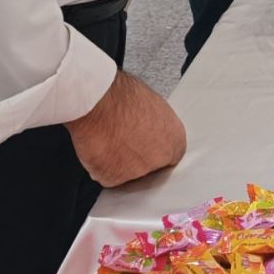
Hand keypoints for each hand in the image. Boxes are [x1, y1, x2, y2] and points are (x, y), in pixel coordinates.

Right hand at [65, 70, 187, 187]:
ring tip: (108, 138)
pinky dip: (99, 164)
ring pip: (126, 171)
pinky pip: (105, 174)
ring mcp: (137, 171)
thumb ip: (156, 123)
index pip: (170, 154)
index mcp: (175, 139)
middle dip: (137, 156)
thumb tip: (148, 125)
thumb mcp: (152, 104)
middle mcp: (159, 158)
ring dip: (118, 160)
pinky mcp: (113, 178)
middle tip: (123, 140)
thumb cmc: (123, 96)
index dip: (154, 149)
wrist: (100, 103)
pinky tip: (98, 146)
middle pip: (149, 165)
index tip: (144, 144)